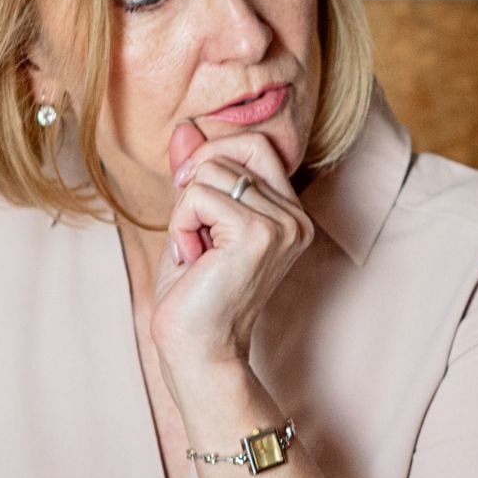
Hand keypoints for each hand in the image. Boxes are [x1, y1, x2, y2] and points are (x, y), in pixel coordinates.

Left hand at [149, 120, 314, 403]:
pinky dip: (181, 226)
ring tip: (195, 253)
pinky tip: (192, 260)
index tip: (190, 197)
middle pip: (239, 146)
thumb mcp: (193, 222)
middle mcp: (295, 218)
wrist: (198, 352)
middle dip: (198, 176)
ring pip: (211, 170)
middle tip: (189, 225)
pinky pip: (198, 196)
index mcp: (290, 215)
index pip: (257, 145)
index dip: (214, 157)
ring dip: (185, 211)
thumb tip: (186, 126)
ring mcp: (282, 225)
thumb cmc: (194, 296)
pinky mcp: (258, 234)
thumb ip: (196, 173)